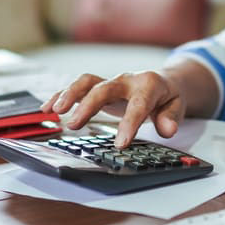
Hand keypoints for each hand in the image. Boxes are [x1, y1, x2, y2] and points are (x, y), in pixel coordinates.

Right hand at [40, 71, 184, 147]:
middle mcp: (125, 80)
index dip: (129, 124)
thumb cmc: (167, 97)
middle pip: (104, 88)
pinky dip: (61, 96)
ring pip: (86, 82)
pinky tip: (47, 109)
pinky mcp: (98, 86)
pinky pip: (77, 88)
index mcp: (148, 85)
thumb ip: (171, 118)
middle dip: (88, 106)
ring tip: (54, 111)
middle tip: (75, 125)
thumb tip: (167, 130)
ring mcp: (110, 82)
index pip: (138, 105)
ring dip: (69, 95)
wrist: (162, 81)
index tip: (121, 144)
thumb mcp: (177, 107)